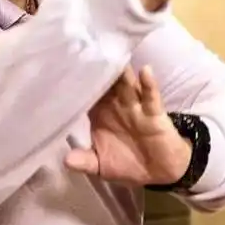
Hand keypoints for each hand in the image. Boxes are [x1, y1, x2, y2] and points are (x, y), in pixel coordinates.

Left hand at [65, 65, 191, 186]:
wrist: (160, 173)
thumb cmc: (127, 163)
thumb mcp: (101, 166)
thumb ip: (85, 161)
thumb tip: (66, 160)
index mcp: (100, 114)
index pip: (86, 94)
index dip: (77, 84)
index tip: (64, 70)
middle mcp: (116, 105)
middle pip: (105, 84)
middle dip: (98, 70)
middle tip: (87, 52)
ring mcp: (135, 106)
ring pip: (126, 85)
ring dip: (122, 73)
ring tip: (115, 57)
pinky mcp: (154, 112)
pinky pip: (151, 96)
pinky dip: (148, 84)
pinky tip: (145, 71)